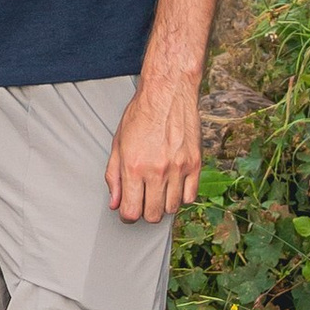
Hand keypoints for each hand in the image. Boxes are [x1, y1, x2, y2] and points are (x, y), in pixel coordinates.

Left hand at [105, 73, 202, 223]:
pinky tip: (174, 186)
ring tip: (158, 191)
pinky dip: (181, 196)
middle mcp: (157, 171)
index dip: (128, 216)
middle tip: (143, 202)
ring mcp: (178, 169)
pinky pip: (190, 196)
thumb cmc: (141, 115)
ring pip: (172, 208)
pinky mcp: (195, 164)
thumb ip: (114, 177)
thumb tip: (115, 203)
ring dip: (163, 205)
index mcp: (134, 167)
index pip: (132, 211)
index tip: (128, 211)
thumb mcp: (118, 145)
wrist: (167, 94)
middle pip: (154, 215)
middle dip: (145, 213)